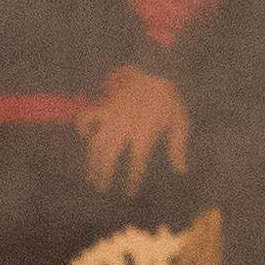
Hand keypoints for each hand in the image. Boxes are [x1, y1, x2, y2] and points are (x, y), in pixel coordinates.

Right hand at [83, 64, 190, 196]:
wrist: (156, 72)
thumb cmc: (171, 100)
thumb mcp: (180, 123)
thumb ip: (178, 147)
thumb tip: (180, 170)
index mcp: (145, 134)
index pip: (136, 163)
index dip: (132, 179)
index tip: (129, 192)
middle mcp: (125, 128)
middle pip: (109, 156)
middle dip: (104, 174)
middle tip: (102, 188)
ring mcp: (112, 117)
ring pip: (96, 143)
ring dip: (92, 160)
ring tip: (91, 175)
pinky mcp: (105, 107)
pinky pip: (87, 118)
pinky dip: (83, 128)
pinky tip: (85, 138)